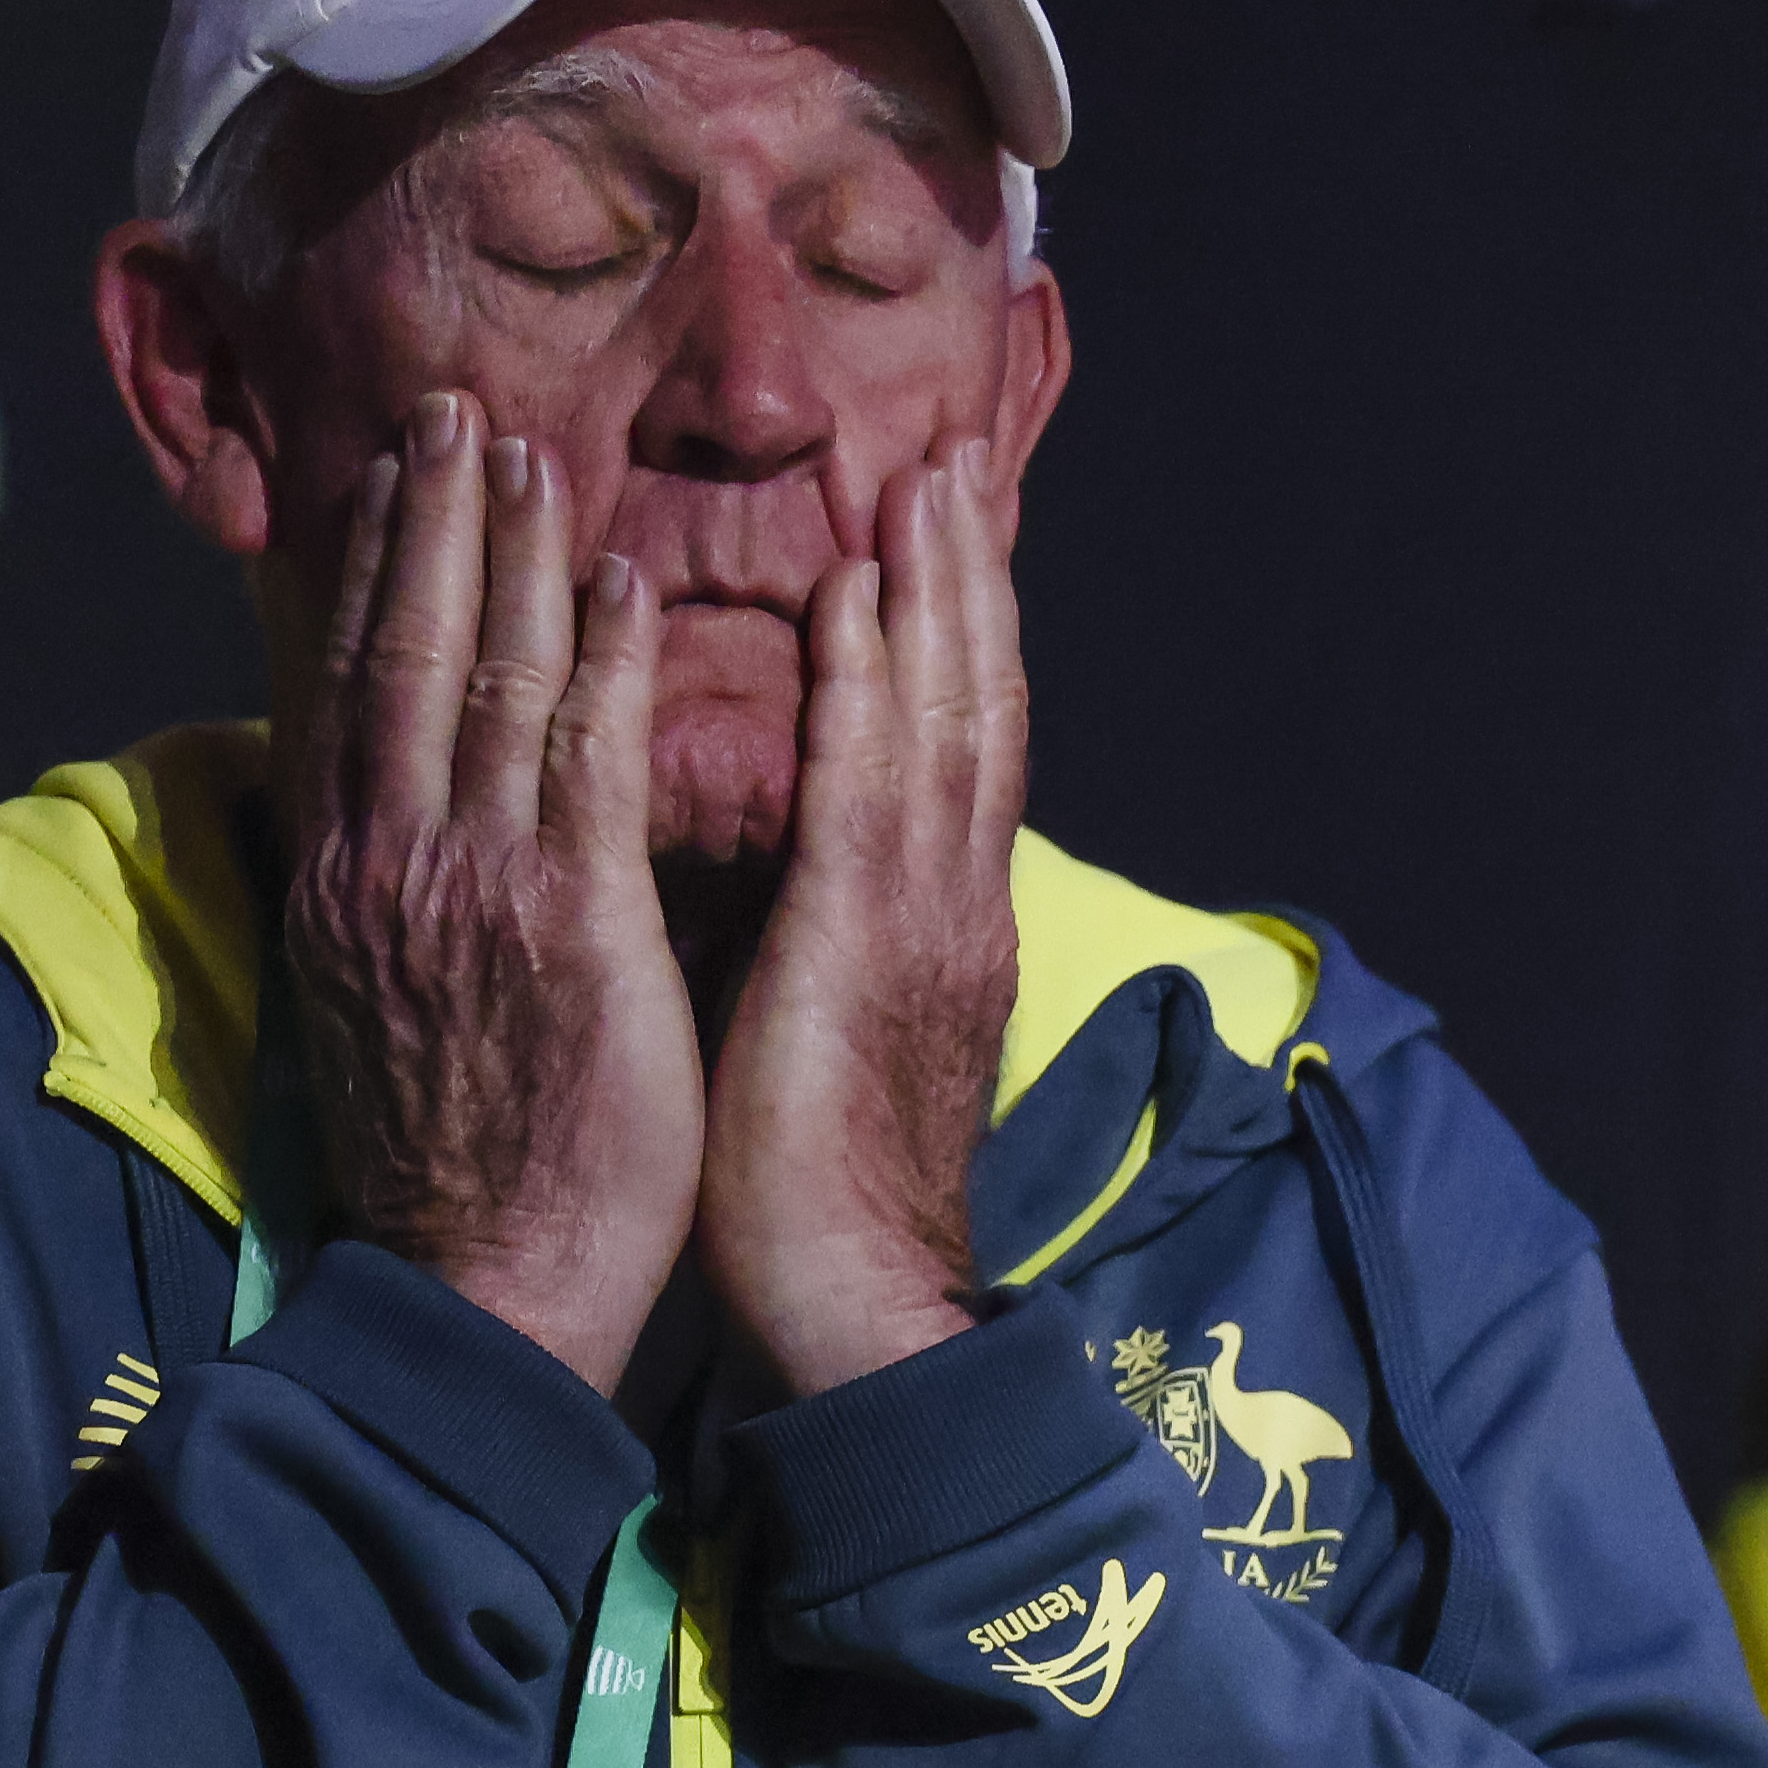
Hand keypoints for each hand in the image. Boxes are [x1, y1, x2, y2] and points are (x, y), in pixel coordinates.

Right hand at [273, 398, 704, 1394]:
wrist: (498, 1278)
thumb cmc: (473, 1152)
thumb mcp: (393, 998)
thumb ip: (402, 894)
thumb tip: (406, 817)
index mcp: (357, 876)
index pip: (354, 687)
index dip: (374, 572)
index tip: (392, 478)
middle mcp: (398, 860)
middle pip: (403, 652)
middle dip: (429, 524)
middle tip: (452, 413)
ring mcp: (479, 886)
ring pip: (484, 681)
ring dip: (510, 555)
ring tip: (529, 453)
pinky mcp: (572, 926)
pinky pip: (588, 765)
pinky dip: (599, 664)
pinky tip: (623, 583)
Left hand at [699, 447, 1019, 1394]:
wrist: (856, 1306)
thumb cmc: (818, 1197)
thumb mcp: (830, 1039)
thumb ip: (831, 942)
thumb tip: (791, 871)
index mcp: (944, 932)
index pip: (958, 756)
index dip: (956, 644)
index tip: (941, 542)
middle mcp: (956, 907)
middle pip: (976, 711)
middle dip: (967, 583)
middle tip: (956, 461)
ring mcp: (926, 922)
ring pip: (942, 720)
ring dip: (935, 592)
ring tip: (925, 482)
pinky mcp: (869, 944)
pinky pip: (871, 782)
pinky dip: (871, 680)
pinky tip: (857, 598)